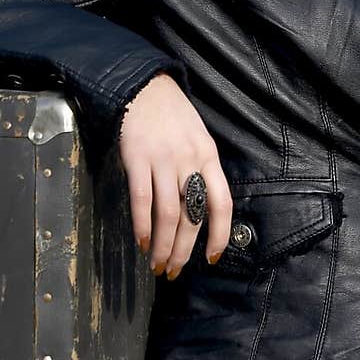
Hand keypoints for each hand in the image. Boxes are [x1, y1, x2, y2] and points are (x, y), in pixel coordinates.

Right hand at [118, 71, 232, 278]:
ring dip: (163, 246)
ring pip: (169, 214)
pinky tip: (142, 242)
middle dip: (184, 251)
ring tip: (157, 264)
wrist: (145, 88)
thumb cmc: (174, 117)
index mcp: (209, 158)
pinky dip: (142, 225)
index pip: (222, 203)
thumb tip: (200, 211)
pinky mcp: (138, 159)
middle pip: (192, 216)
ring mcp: (164, 161)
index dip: (220, 234)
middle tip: (175, 272)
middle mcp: (190, 162)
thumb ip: (201, 172)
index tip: (213, 258)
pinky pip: (142, 199)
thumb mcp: (199, 140)